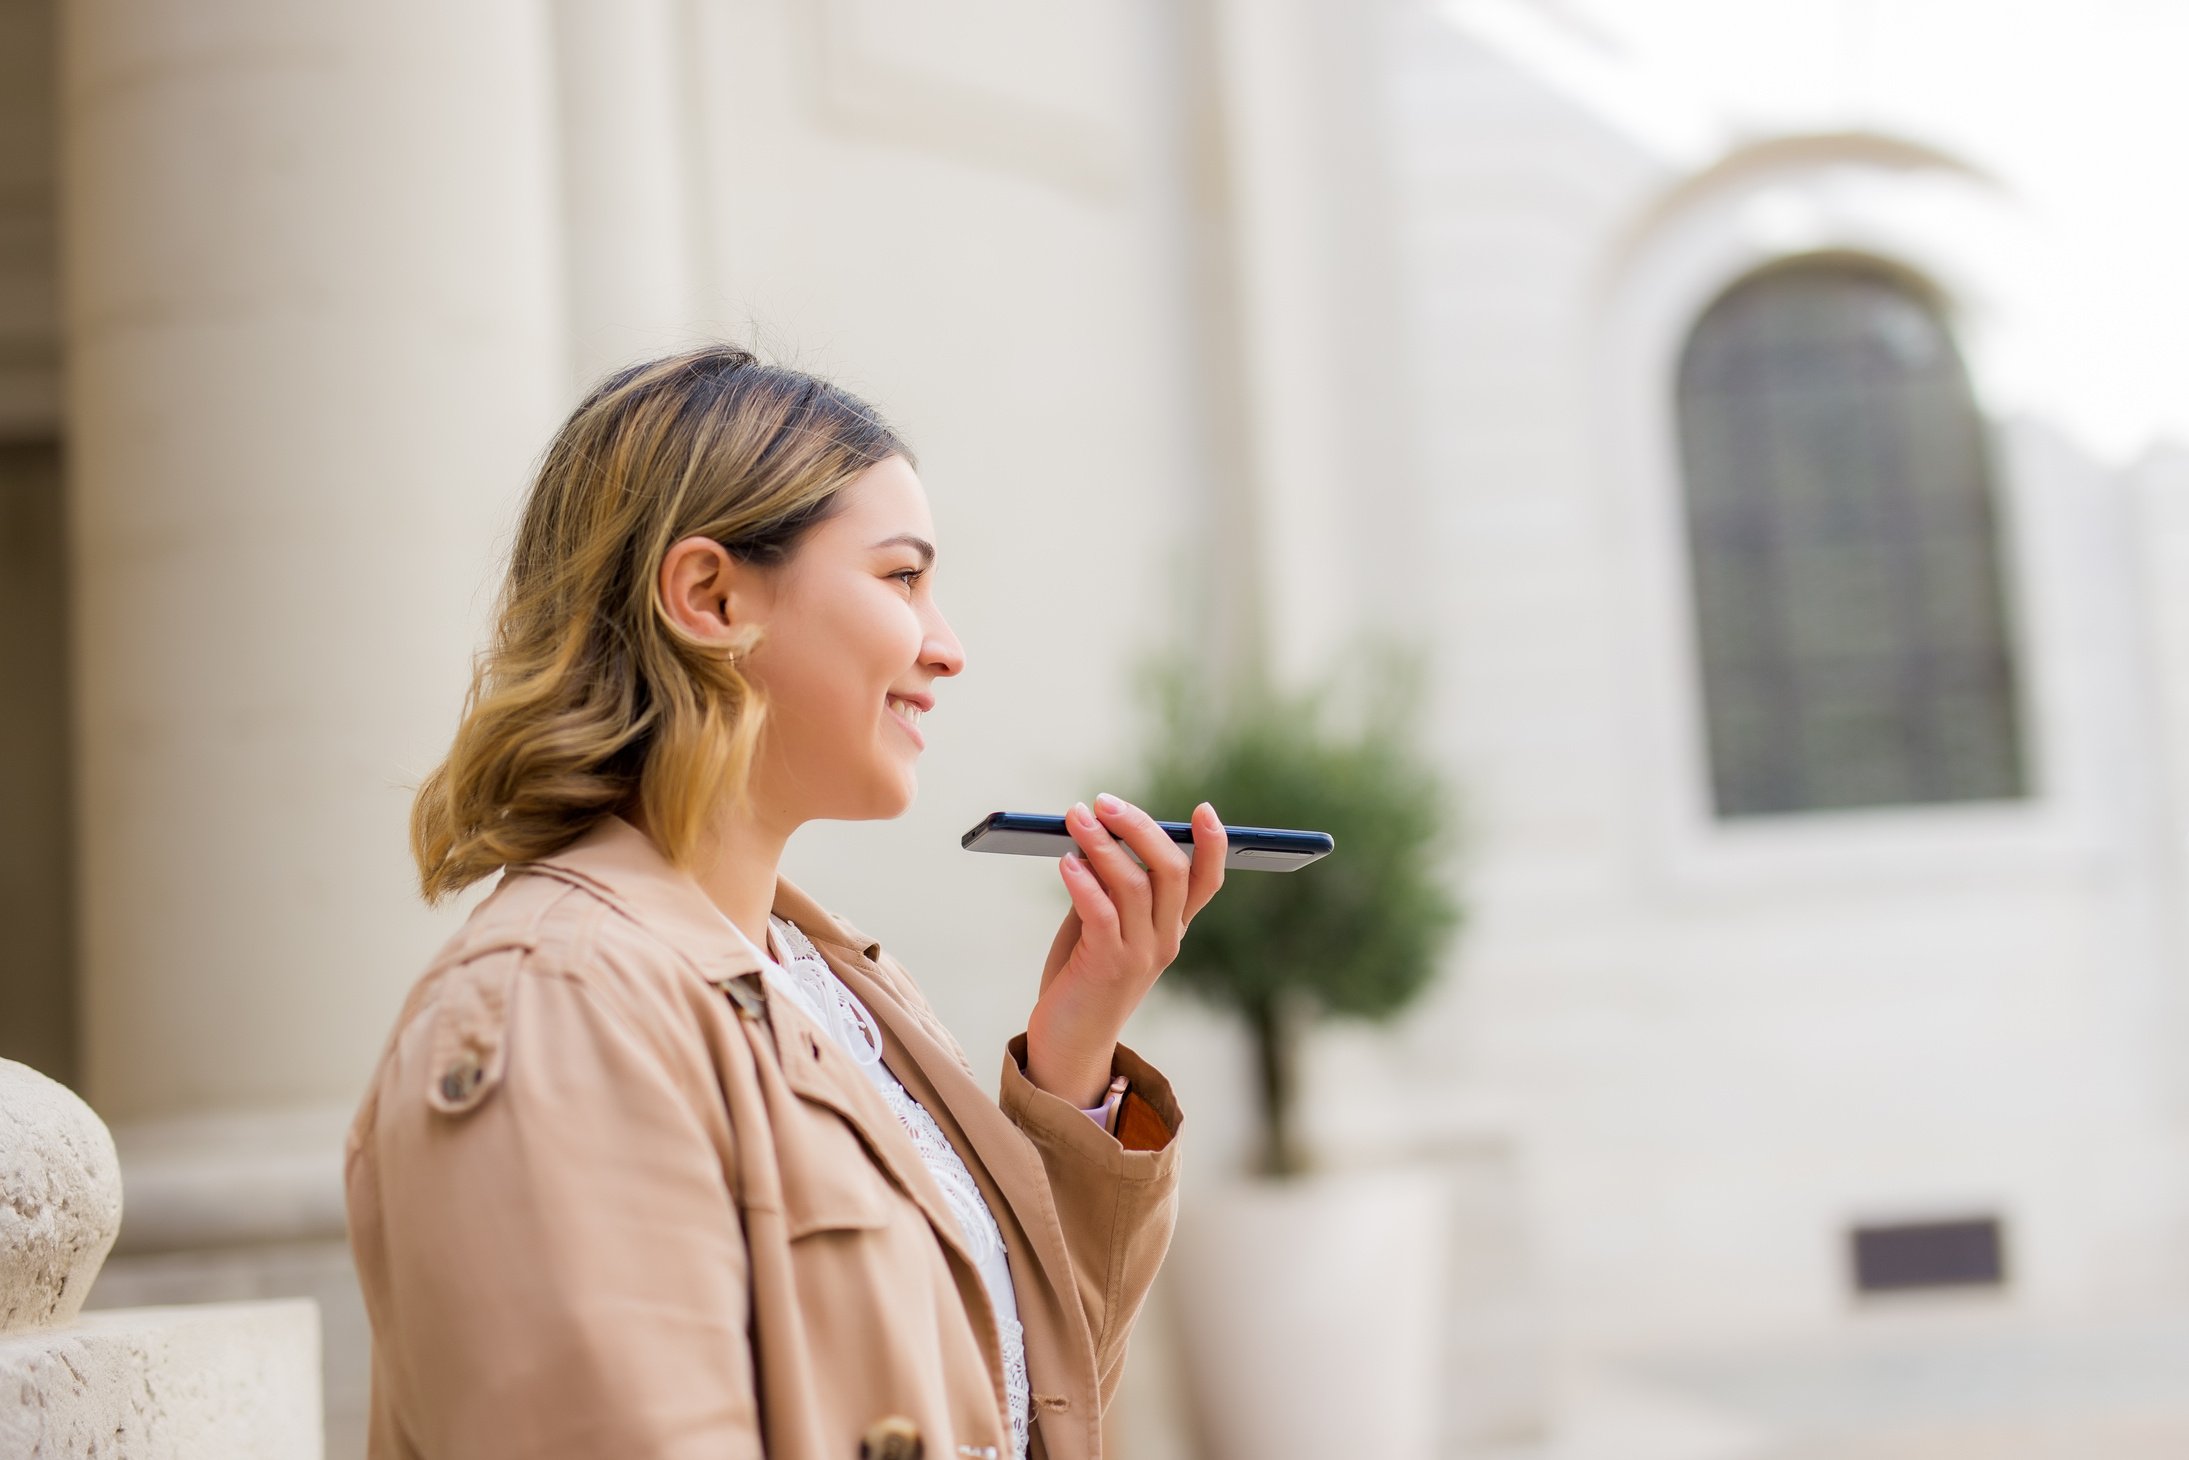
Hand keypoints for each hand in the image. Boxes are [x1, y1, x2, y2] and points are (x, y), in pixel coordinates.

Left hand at [1025, 794, 1227, 1107]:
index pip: (1206, 882)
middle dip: (1140, 828)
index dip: (1212, 845)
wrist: (1069, 1044)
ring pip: (1134, 884)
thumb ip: (1108, 887)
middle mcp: (1166, 940)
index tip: (1203, 809)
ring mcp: (1140, 955)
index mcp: (1173, 929)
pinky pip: (1100, 912)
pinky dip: (1083, 881)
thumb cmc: (1083, 979)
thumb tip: (1096, 835)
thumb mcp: (1103, 927)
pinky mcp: (1106, 966)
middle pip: (1171, 870)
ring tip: (1075, 818)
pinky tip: (1066, 862)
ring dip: (1102, 844)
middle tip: (1104, 801)